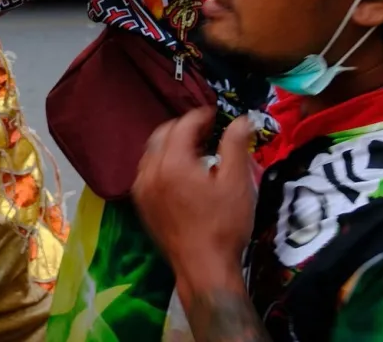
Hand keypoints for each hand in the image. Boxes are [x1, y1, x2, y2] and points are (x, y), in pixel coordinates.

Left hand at [130, 107, 257, 291]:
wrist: (204, 267)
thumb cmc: (224, 225)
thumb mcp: (237, 183)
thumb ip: (235, 145)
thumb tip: (241, 120)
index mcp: (172, 163)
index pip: (182, 125)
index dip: (201, 116)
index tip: (216, 115)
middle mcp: (150, 171)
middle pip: (163, 134)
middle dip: (184, 128)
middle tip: (208, 132)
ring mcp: (142, 189)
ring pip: (152, 152)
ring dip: (171, 144)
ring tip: (197, 151)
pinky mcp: (141, 204)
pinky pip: (147, 171)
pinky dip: (162, 163)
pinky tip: (181, 174)